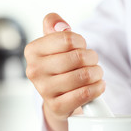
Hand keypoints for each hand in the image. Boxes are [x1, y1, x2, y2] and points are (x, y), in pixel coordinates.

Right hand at [24, 13, 104, 130]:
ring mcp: (44, 90)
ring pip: (83, 76)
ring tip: (96, 74)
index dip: (81, 42)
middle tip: (92, 62)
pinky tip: (98, 85)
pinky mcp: (57, 106)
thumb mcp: (53, 42)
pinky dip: (97, 88)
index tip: (82, 47)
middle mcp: (34, 70)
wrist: (57, 98)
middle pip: (77, 57)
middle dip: (92, 58)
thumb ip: (54, 24)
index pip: (67, 39)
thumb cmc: (58, 66)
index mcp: (32, 50)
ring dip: (97, 73)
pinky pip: (85, 94)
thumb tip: (61, 26)